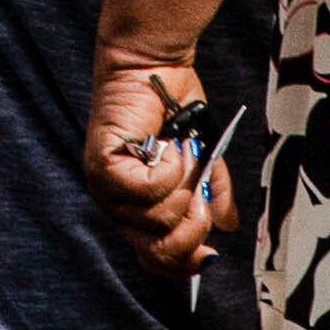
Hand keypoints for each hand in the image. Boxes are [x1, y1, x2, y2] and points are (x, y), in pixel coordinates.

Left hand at [79, 57, 228, 283]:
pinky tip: (171, 148)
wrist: (154, 67)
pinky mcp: (103, 167)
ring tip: (184, 157)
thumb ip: (213, 194)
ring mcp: (107, 189)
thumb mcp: (203, 160)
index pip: (155, 261)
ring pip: (157, 221)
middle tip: (202, 202)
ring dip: (184, 190)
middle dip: (191, 232)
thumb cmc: (175, 110)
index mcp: (138, 210)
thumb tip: (225, 226)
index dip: (185, 263)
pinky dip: (170, 171)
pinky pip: (147, 191)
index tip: (211, 253)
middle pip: (156, 253)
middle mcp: (118, 206)